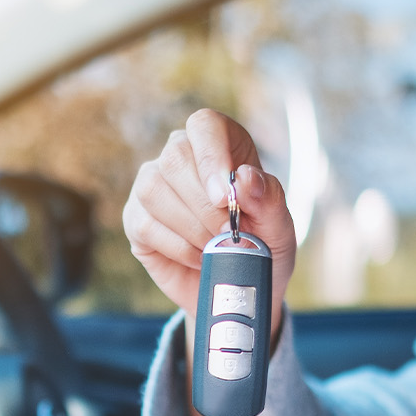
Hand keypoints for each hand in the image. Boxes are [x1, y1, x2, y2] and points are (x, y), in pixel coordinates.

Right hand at [122, 108, 295, 343]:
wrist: (239, 289)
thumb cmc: (262, 248)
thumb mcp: (280, 227)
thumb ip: (269, 199)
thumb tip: (244, 178)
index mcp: (221, 144)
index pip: (205, 126)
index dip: (212, 155)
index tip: (225, 196)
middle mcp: (181, 156)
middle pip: (175, 157)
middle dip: (204, 204)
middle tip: (229, 232)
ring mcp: (153, 186)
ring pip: (154, 190)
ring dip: (191, 226)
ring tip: (216, 248)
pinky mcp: (136, 219)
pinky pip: (146, 225)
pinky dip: (178, 247)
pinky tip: (199, 258)